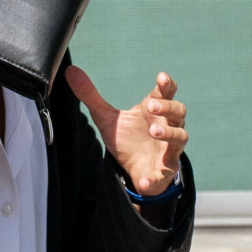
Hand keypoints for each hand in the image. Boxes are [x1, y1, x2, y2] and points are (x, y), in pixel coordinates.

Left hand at [65, 66, 186, 198]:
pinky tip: (144, 180)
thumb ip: (90, 96)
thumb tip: (71, 71)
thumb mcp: (106, 118)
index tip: (161, 77)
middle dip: (167, 107)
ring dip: (169, 133)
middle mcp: (167, 126)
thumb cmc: (127, 139)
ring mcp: (169, 148)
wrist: (133, 170)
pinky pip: (165, 172)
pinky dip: (155, 177)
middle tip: (150, 106)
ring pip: (180, 137)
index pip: (166, 92)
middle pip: (178, 111)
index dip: (167, 84)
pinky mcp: (165, 170)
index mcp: (154, 110)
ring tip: (153, 132)